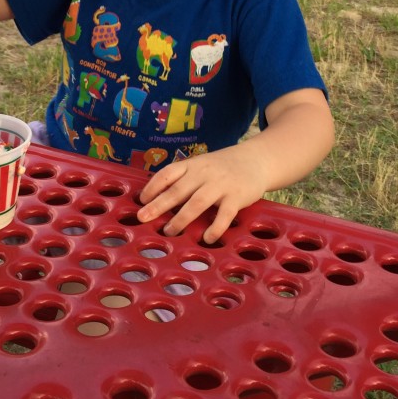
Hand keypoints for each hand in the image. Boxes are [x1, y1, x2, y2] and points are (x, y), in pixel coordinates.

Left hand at [136, 146, 263, 243]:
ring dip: (181, 218)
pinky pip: (224, 215)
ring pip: (197, 202)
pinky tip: (206, 238)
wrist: (256, 160)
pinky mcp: (237, 197)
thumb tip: (159, 200)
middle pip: (178, 190)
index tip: (141, 200)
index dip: (152, 186)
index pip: (168, 173)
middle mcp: (204, 173)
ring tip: (169, 231)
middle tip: (142, 218)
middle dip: (158, 205)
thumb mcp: (202, 166)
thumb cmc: (222, 167)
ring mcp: (221, 185)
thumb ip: (184, 179)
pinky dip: (215, 228)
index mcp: (193, 165)